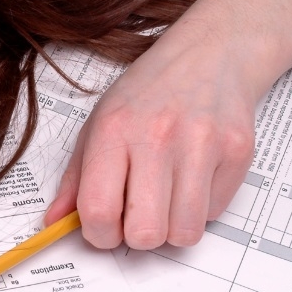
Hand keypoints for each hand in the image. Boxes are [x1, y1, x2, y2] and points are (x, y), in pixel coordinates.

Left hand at [44, 39, 260, 249]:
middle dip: (137, 236)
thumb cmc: (148, 93)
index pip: (98, 210)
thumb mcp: (98, 125)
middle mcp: (157, 137)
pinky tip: (192, 178)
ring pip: (184, 233)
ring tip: (165, 198)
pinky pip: (213, 214)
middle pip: (145, 232)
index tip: (104, 229)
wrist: (209, 55)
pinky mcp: (237, 153)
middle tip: (137, 214)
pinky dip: (199, 209)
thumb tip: (54, 222)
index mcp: (113, 131)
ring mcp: (202, 145)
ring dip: (171, 227)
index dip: (99, 235)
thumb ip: (75, 179)